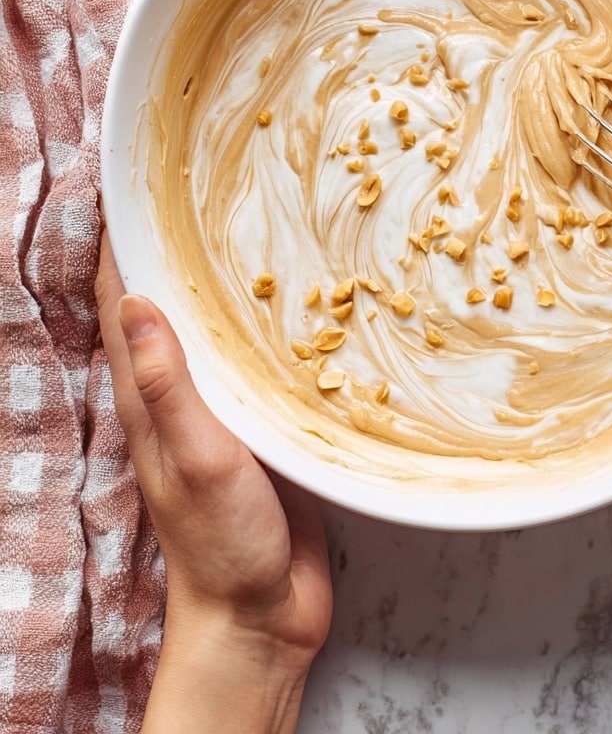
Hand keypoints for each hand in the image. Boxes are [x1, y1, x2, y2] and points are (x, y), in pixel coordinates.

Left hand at [96, 234, 332, 733]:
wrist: (263, 613)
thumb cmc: (222, 542)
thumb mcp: (194, 456)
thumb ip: (168, 384)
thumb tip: (134, 300)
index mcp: (149, 397)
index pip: (121, 304)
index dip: (119, 244)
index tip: (137, 187)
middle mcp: (180, 394)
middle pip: (169, 304)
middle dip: (177, 248)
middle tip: (208, 190)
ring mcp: (222, 409)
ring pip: (218, 328)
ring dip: (226, 280)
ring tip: (257, 225)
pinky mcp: (264, 425)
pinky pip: (259, 361)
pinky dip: (268, 325)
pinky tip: (303, 302)